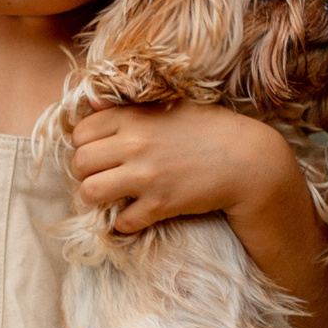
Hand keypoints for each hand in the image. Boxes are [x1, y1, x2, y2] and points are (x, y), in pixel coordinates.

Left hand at [68, 102, 294, 235]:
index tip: (99, 152)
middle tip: (103, 175)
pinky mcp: (160, 204)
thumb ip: (129, 105)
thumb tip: (91, 104)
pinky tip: (135, 215)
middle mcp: (134, 144)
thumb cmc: (210, 128)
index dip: (85, 144)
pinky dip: (124, 223)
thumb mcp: (171, 105)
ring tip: (111, 196)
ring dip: (97, 197)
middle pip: (79, 163)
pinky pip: (121, 222)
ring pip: (90, 192)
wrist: (248, 160)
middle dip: (86, 172)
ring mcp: (146, 176)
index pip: (80, 132)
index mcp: (133, 117)